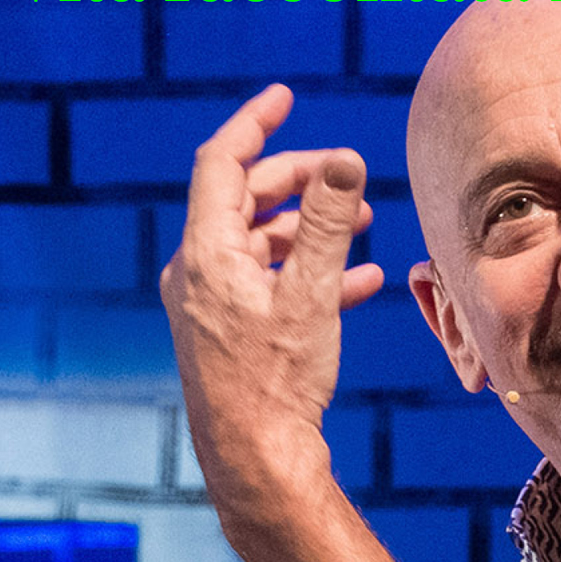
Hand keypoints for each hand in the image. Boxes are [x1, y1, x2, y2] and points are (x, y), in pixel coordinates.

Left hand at [160, 81, 382, 532]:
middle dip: (300, 183)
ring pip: (261, 246)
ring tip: (363, 228)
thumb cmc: (277, 382)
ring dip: (311, 231)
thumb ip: (329, 223)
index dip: (255, 124)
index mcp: (206, 252)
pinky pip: (267, 288)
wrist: (257, 462)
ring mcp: (209, 308)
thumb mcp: (311, 294)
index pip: (221, 162)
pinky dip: (309, 276)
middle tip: (349, 180)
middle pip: (245, 201)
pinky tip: (359, 284)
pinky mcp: (229, 338)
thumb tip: (345, 162)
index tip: (286, 99)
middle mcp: (197, 274)